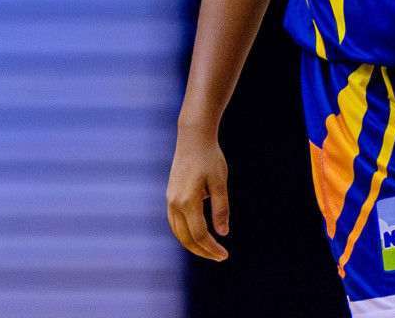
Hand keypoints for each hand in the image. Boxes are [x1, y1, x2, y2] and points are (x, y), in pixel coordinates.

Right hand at [167, 126, 230, 260]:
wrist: (193, 138)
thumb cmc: (210, 158)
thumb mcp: (220, 183)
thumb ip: (221, 209)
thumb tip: (223, 233)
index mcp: (188, 201)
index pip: (199, 234)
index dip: (212, 248)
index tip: (224, 255)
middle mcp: (175, 203)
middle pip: (186, 238)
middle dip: (202, 251)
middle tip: (219, 257)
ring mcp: (170, 200)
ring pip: (178, 232)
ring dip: (192, 244)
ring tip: (209, 250)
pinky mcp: (170, 196)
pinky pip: (174, 222)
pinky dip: (184, 234)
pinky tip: (196, 235)